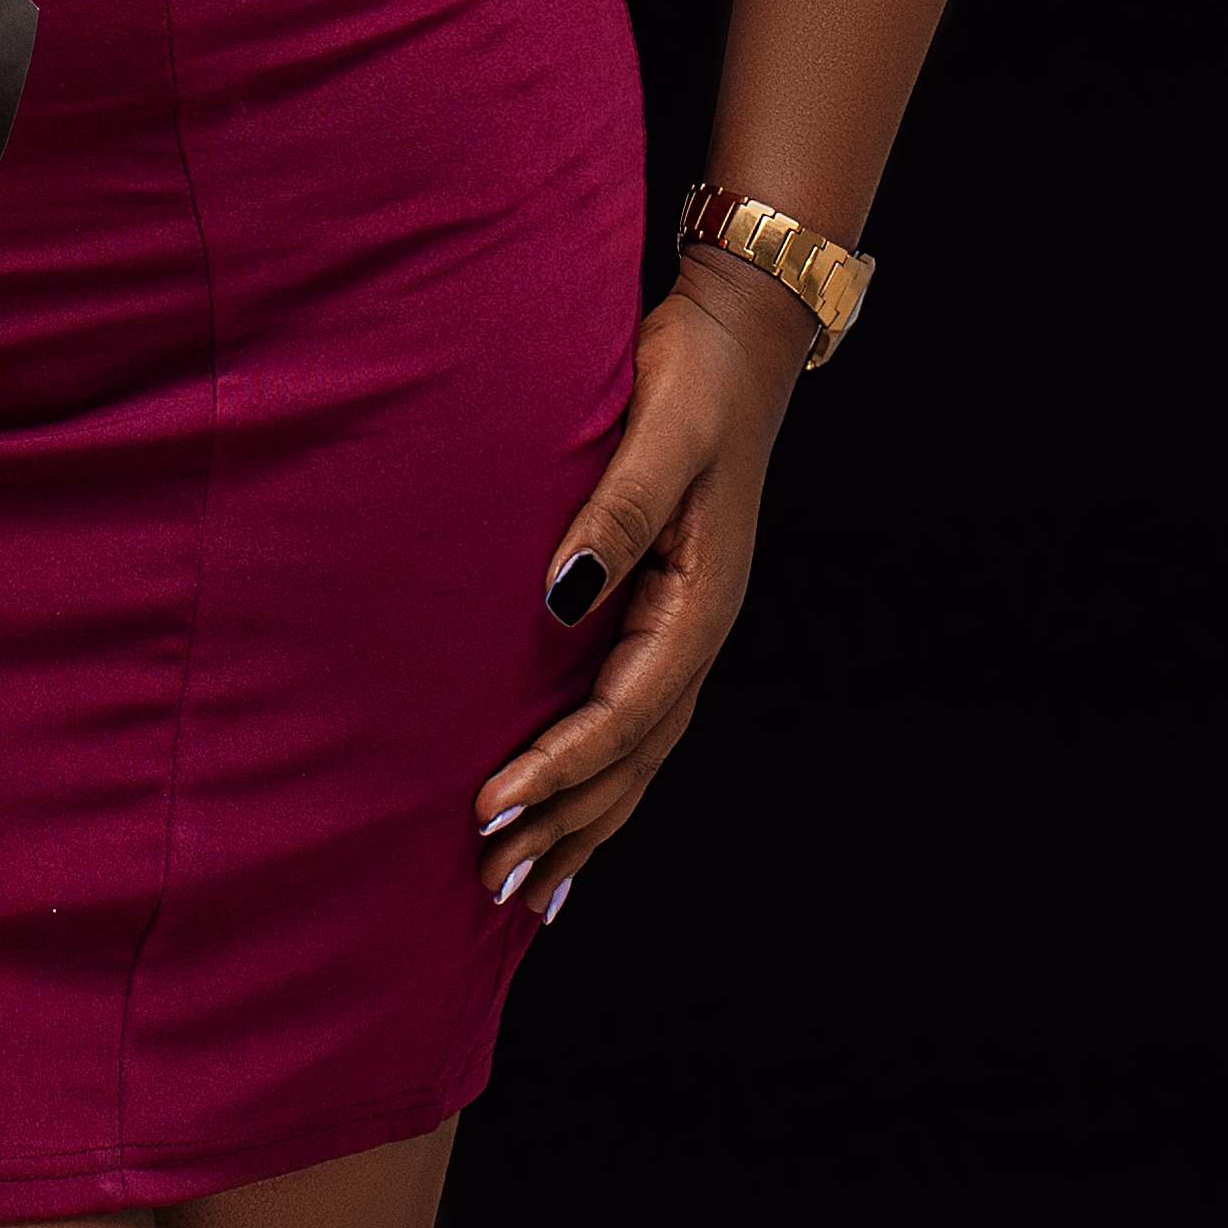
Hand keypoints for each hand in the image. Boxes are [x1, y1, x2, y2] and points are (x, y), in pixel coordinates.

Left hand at [473, 245, 815, 914]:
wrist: (737, 335)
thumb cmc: (693, 376)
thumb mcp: (659, 435)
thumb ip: (616, 514)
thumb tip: (561, 597)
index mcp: (699, 605)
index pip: (622, 716)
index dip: (558, 768)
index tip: (490, 808)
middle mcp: (696, 635)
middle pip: (628, 760)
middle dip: (562, 825)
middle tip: (490, 884)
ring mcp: (683, 632)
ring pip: (632, 757)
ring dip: (579, 822)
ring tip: (523, 891)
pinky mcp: (662, 616)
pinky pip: (629, 723)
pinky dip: (598, 782)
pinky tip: (566, 819)